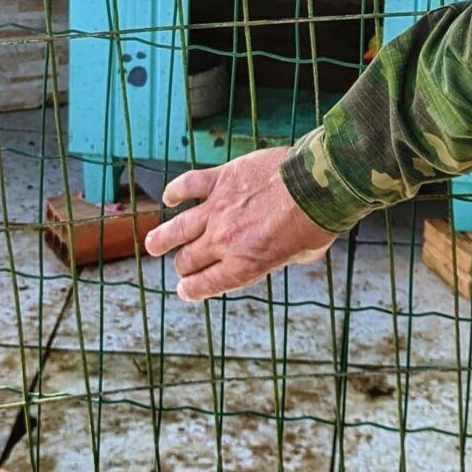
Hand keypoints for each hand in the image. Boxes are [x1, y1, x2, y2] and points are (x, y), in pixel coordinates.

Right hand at [143, 146, 335, 301]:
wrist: (318, 185)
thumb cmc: (317, 222)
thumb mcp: (303, 256)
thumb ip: (282, 258)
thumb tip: (283, 252)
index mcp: (244, 266)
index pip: (204, 285)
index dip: (191, 290)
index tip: (184, 290)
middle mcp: (224, 242)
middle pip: (188, 260)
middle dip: (184, 267)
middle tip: (182, 266)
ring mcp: (218, 210)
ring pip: (177, 229)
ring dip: (161, 239)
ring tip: (153, 245)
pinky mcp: (221, 180)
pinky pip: (188, 185)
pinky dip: (175, 192)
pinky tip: (170, 198)